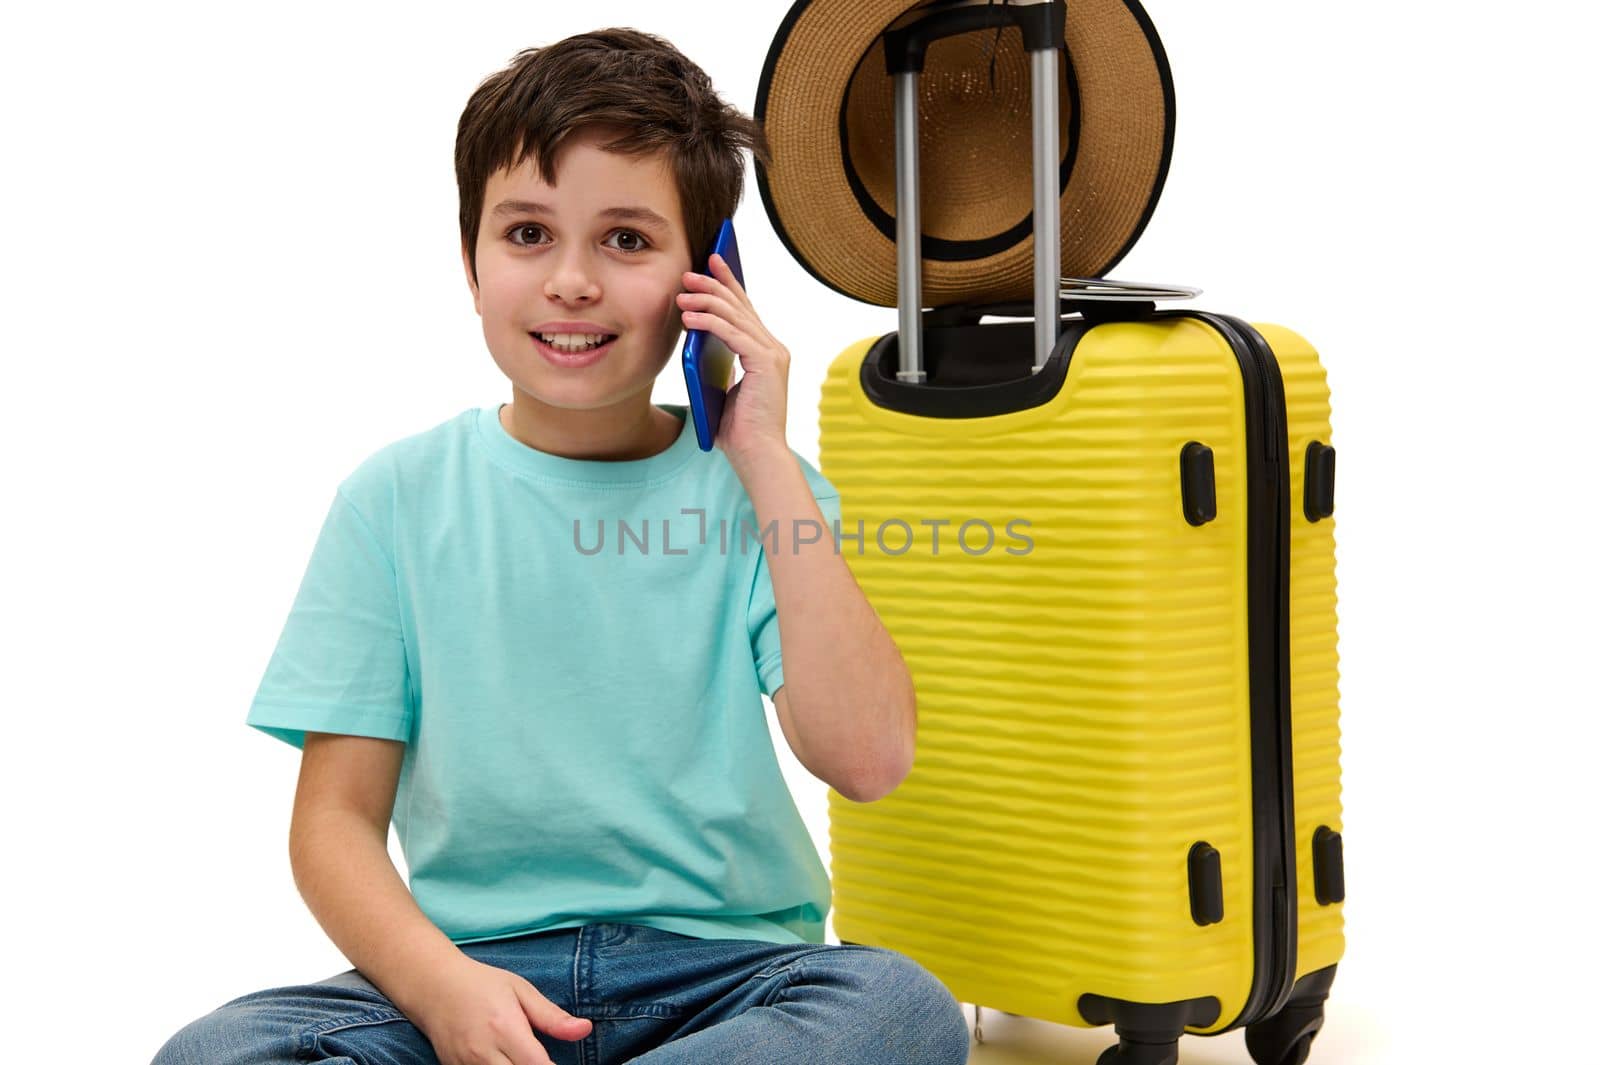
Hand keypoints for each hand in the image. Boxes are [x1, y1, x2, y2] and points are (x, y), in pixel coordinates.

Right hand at [403, 954, 591, 1064]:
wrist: (433, 986)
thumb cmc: (481, 984)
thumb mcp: (520, 991)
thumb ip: (552, 1016)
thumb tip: (585, 1029)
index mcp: (505, 1028)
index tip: (560, 1063)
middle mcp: (483, 1052)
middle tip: (541, 1060)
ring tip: (524, 1060)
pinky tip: (507, 1062)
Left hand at [677, 253, 790, 471]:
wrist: (758, 455)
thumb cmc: (739, 430)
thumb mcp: (723, 388)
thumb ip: (717, 364)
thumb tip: (695, 339)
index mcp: (765, 352)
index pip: (745, 309)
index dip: (727, 283)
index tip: (711, 262)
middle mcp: (774, 348)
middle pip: (740, 305)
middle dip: (712, 284)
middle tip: (688, 272)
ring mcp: (772, 354)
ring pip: (735, 315)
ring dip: (705, 300)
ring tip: (682, 293)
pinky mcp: (766, 363)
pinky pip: (732, 333)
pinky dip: (709, 322)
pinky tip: (689, 317)